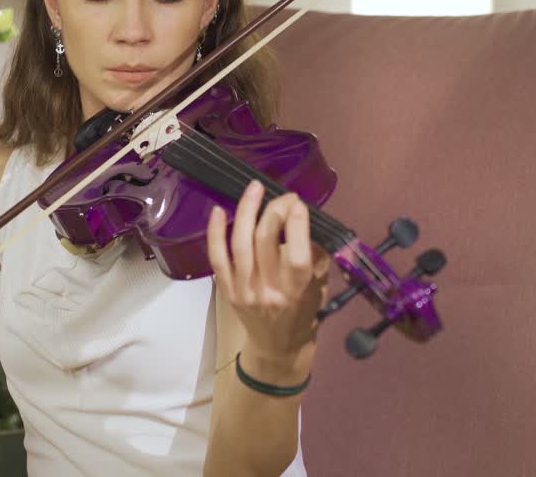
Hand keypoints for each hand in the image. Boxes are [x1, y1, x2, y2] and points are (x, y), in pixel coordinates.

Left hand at [205, 180, 327, 380]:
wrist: (277, 348)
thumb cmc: (304, 314)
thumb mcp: (319, 287)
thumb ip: (315, 256)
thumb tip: (304, 217)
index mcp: (297, 292)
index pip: (297, 255)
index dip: (297, 224)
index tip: (298, 203)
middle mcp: (269, 292)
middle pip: (265, 241)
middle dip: (274, 210)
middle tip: (283, 196)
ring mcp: (244, 291)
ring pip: (240, 244)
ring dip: (246, 211)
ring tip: (254, 188)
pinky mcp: (227, 291)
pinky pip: (217, 257)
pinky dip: (215, 232)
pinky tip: (218, 210)